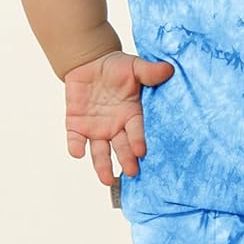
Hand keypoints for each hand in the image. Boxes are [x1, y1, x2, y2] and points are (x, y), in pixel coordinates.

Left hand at [63, 51, 174, 186]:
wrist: (89, 63)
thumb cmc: (116, 67)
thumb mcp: (133, 66)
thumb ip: (148, 71)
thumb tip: (168, 69)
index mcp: (130, 115)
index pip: (135, 131)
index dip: (137, 141)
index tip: (141, 152)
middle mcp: (115, 127)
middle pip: (121, 147)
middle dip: (126, 159)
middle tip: (131, 172)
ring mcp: (95, 129)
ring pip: (99, 151)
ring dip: (102, 165)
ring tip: (106, 179)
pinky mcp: (76, 126)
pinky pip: (75, 140)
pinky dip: (75, 146)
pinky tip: (77, 152)